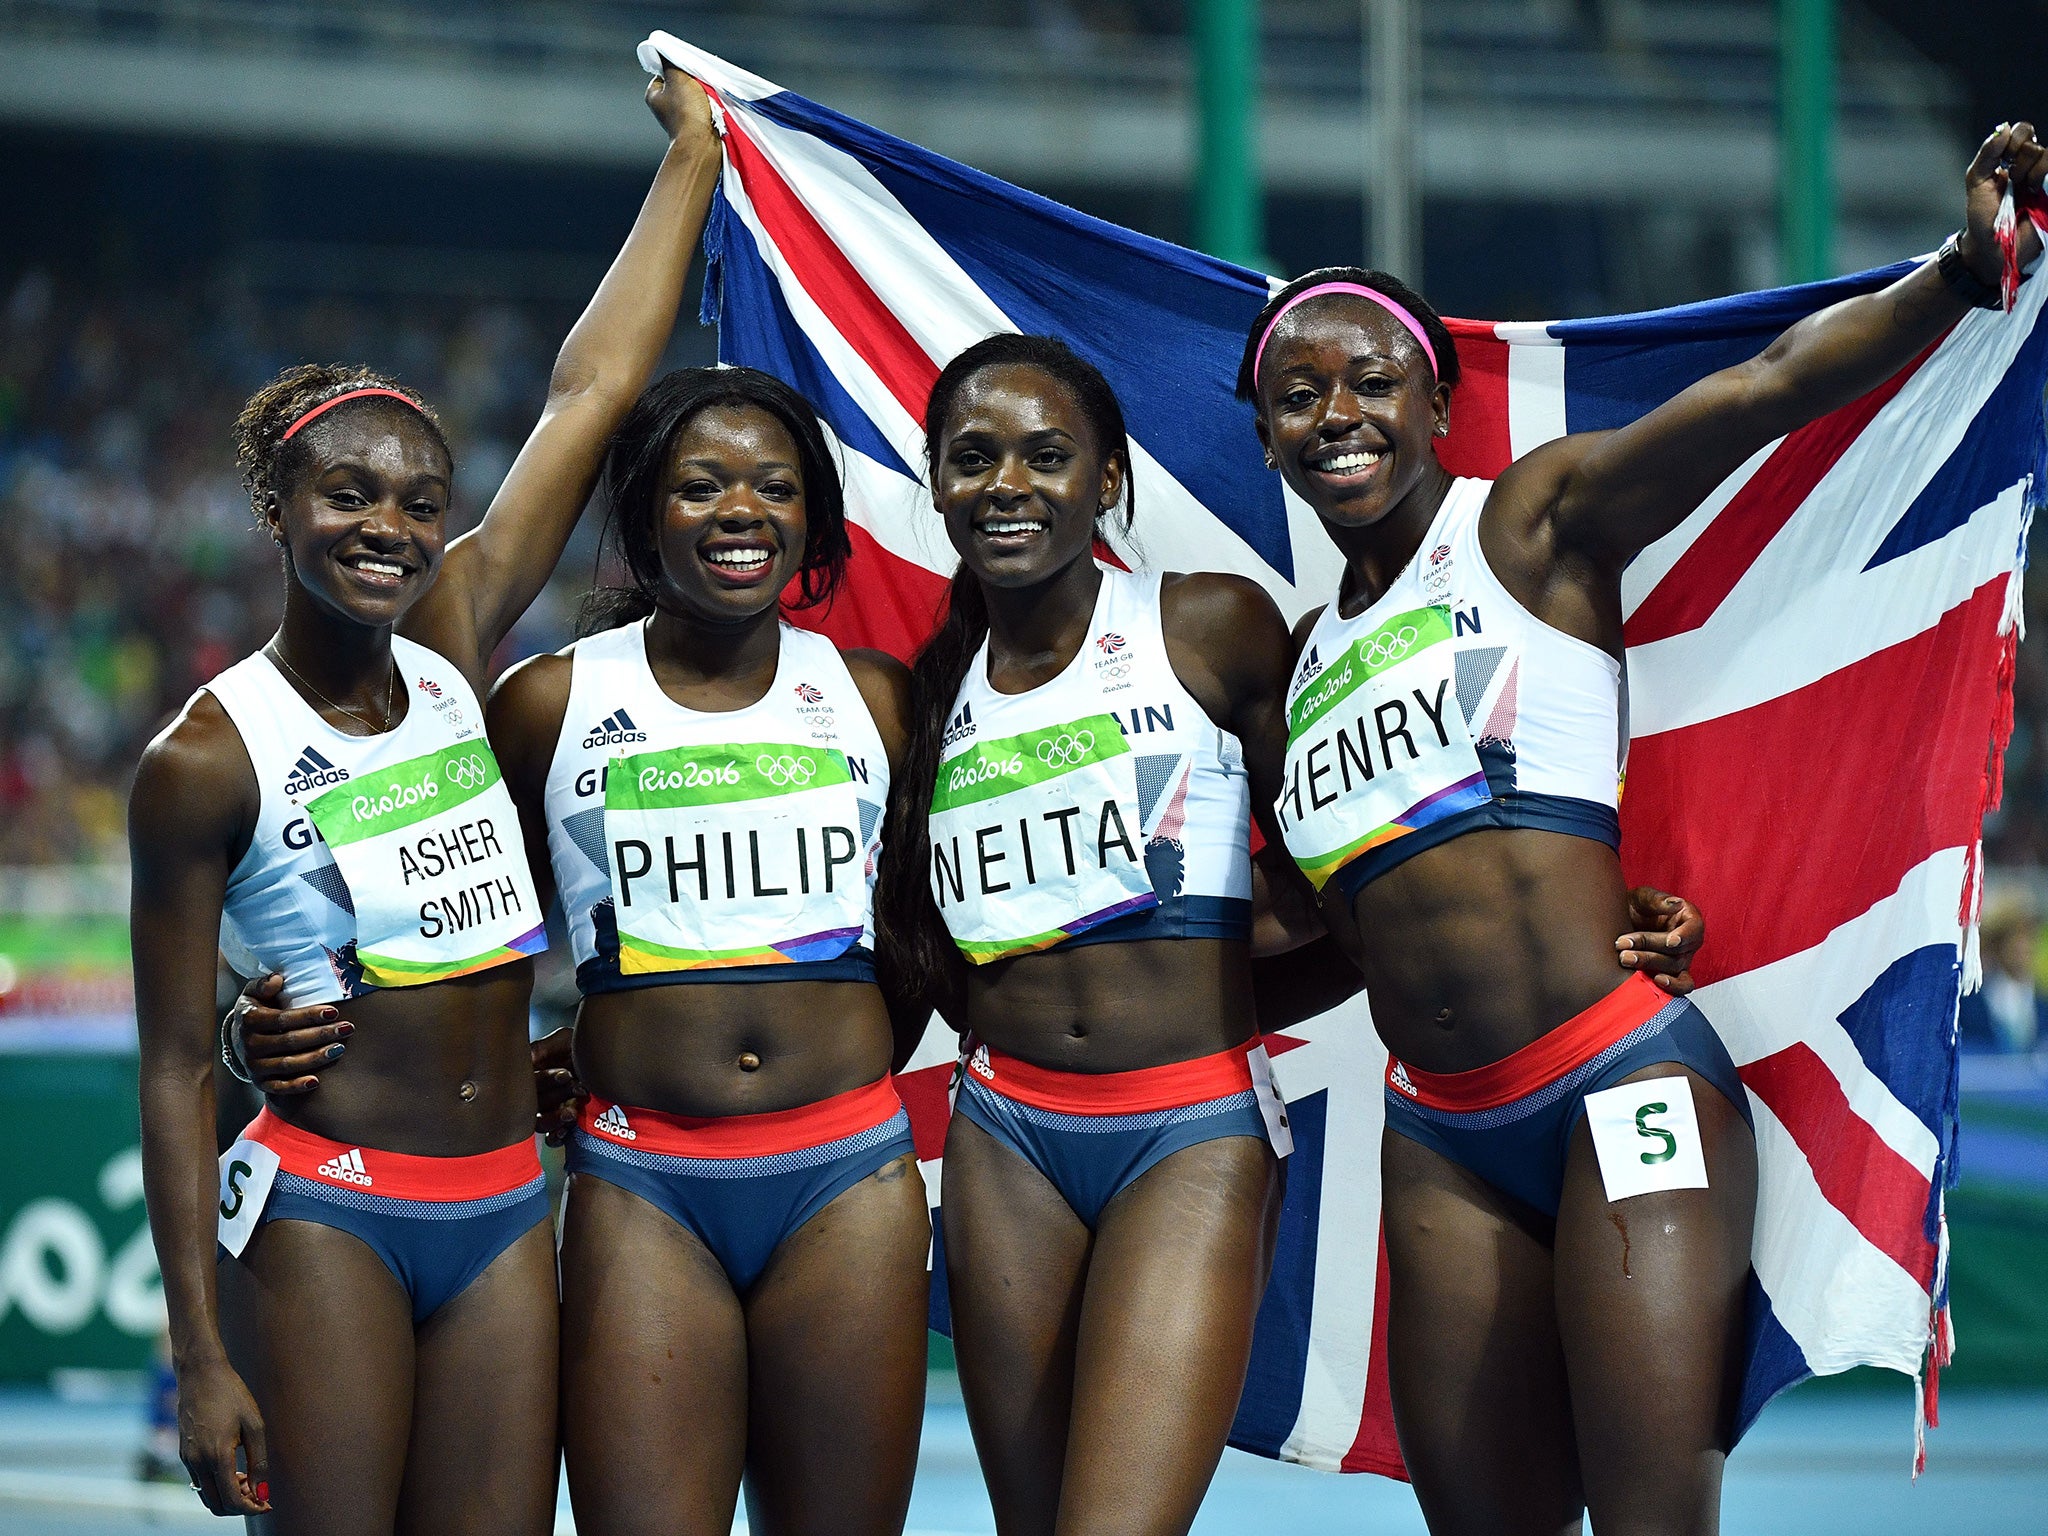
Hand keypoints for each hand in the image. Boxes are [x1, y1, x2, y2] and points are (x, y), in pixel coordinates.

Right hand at [177, 1358, 269, 1515]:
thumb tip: (262, 1492)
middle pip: (216, 1505)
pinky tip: (234, 1470)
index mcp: (217, 1456)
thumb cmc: (231, 1394)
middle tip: (260, 1495)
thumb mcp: (254, 1425)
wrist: (200, 1374)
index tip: (267, 1505)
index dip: (251, 1508)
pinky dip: (216, 1485)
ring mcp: (187, 1459)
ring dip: (227, 1496)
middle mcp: (197, 1462)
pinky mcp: (183, 1453)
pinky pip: (199, 1481)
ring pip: (206, 1495)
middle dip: (239, 1506)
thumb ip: (259, 1461)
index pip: (232, 1500)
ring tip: (249, 1480)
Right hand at [231, 974, 350, 1095]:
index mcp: (249, 1019)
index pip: (282, 1019)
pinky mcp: (260, 1082)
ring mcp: (254, 1065)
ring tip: (339, 1049)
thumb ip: (264, 985)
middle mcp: (249, 1044)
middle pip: (289, 1041)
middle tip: (347, 1028)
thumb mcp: (255, 992)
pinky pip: (278, 1088)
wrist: (240, 1036)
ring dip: (315, 1058)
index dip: (308, 1016)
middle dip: (320, 1035)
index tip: (334, 1012)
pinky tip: (316, 1082)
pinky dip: (296, 1086)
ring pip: (287, 1065)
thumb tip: (277, 979)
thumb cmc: (258, 1008)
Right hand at [531, 1027, 585, 1145]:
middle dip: (557, 1096)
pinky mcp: (561, 1126)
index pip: (530, 1081)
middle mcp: (539, 1093)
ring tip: (572, 1113)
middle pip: (534, 1103)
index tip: (566, 1074)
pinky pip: (550, 1139)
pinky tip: (566, 1130)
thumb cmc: (585, 1049)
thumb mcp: (566, 1040)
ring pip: (539, 1123)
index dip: (546, 1079)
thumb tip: (525, 1058)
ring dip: (554, 1119)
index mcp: (535, 1073)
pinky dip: (555, 1137)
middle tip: (578, 1089)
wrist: (610, 1064)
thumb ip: (544, 1047)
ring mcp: (549, 1111)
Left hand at [646, 64, 715, 150]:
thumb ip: (670, 61)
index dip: (677, 67)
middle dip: (692, 80)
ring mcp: (679, 118)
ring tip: (709, 95)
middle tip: (700, 81)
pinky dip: (709, 105)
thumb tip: (663, 50)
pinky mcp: (694, 126)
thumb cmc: (687, 111)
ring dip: (703, 93)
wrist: (701, 144)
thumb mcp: (677, 77)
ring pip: (693, 96)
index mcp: (654, 95)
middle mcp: (664, 107)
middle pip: (680, 83)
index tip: (688, 68)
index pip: (664, 72)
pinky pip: (703, 108)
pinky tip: (714, 107)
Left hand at [1615, 886, 1703, 995]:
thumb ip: (1658, 900)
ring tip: (1625, 958)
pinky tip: (1655, 982)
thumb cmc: (1635, 907)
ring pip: (1674, 967)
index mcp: (1688, 918)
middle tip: (1623, 944)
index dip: (1685, 935)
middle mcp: (1689, 941)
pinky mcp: (1672, 974)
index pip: (1694, 928)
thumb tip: (1676, 903)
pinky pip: (1681, 985)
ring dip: (1649, 963)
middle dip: (1649, 947)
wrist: (1619, 923)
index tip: (1670, 941)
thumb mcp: (1643, 897)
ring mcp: (1682, 959)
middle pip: (1678, 950)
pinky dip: (1673, 987)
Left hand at [1961, 122, 2045, 282]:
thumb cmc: (1983, 216)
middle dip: (2018, 162)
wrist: (1993, 245)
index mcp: (2012, 158)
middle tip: (2011, 183)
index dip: (2013, 140)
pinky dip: (2042, 176)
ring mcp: (2045, 177)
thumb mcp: (1977, 181)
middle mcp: (2031, 164)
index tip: (2002, 161)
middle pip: (2033, 142)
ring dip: (2030, 173)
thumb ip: (1987, 154)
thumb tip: (2003, 128)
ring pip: (2046, 155)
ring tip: (2024, 192)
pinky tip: (2034, 192)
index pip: (2022, 131)